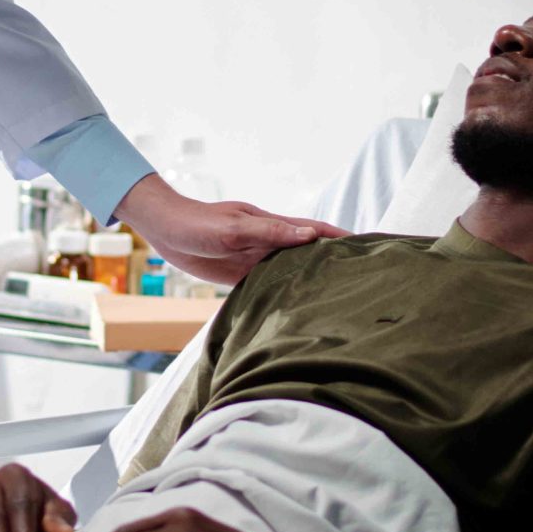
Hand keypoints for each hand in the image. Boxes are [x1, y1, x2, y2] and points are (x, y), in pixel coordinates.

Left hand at [114, 173, 344, 286]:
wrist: (165, 230)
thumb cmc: (198, 224)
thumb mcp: (234, 228)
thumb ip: (270, 232)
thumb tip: (310, 234)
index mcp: (272, 225)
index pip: (315, 230)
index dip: (340, 237)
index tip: (367, 244)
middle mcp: (268, 241)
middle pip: (308, 251)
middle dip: (333, 260)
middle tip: (362, 278)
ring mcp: (256, 257)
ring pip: (291, 269)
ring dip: (310, 279)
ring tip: (337, 296)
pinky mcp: (241, 273)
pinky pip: (269, 284)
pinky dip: (284, 293)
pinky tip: (295, 307)